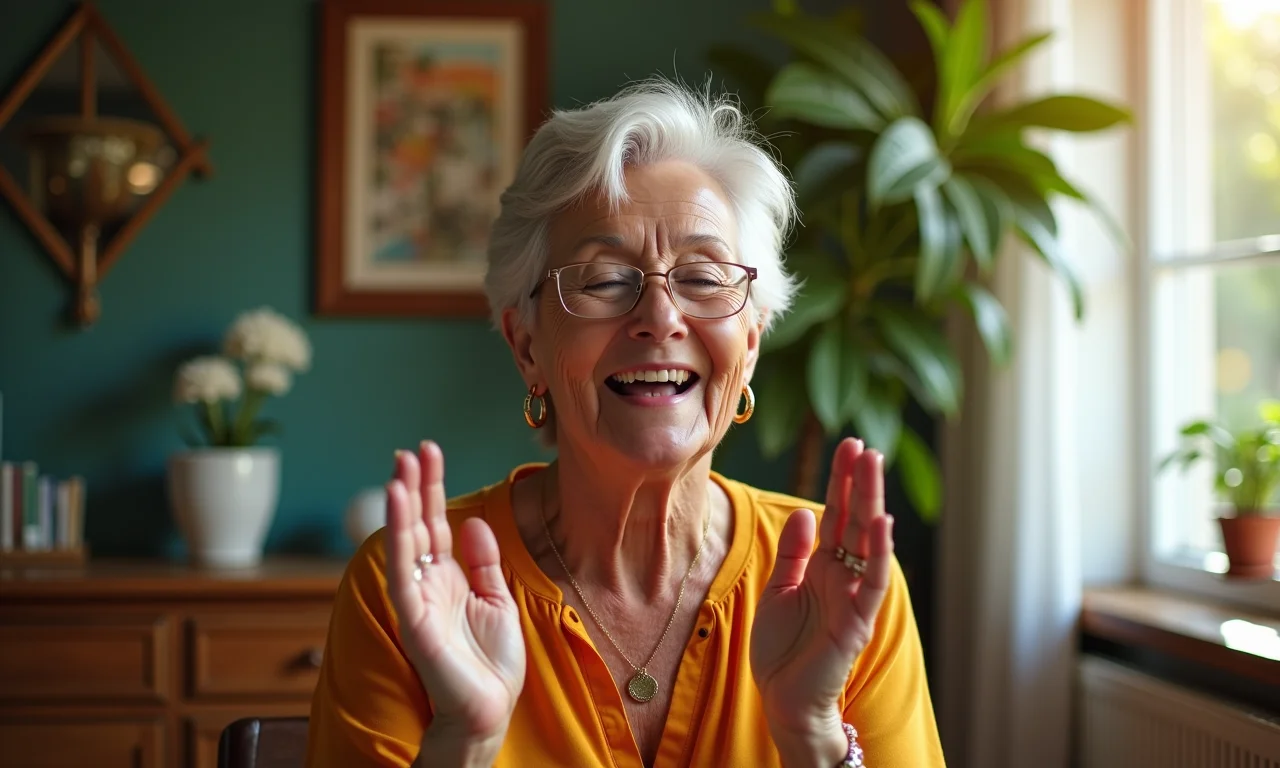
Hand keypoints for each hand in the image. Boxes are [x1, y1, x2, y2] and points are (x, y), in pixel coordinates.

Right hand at [386, 440, 526, 739]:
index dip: (433, 488)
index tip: (429, 452)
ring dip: (402, 503)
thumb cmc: (492, 664)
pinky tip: (397, 504)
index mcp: (449, 578)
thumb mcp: (497, 600)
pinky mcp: (413, 617)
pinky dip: (398, 535)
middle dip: (415, 486)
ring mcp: (417, 599)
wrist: (489, 712)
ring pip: (406, 541)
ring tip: (401, 467)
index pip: (437, 524)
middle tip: (412, 449)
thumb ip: (483, 562)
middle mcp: (428, 584)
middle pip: (419, 525)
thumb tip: (473, 521)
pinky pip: (401, 569)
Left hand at [749, 438, 893, 739]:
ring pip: (868, 543)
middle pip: (855, 520)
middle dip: (860, 482)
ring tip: (874, 467)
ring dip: (872, 503)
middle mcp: (844, 575)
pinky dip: (878, 554)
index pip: (836, 514)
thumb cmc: (781, 649)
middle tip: (864, 445)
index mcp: (824, 566)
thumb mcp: (778, 588)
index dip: (841, 481)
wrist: (783, 699)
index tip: (848, 446)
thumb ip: (793, 552)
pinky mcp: (857, 622)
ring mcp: (854, 596)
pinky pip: (872, 583)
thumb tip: (804, 510)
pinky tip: (881, 523)